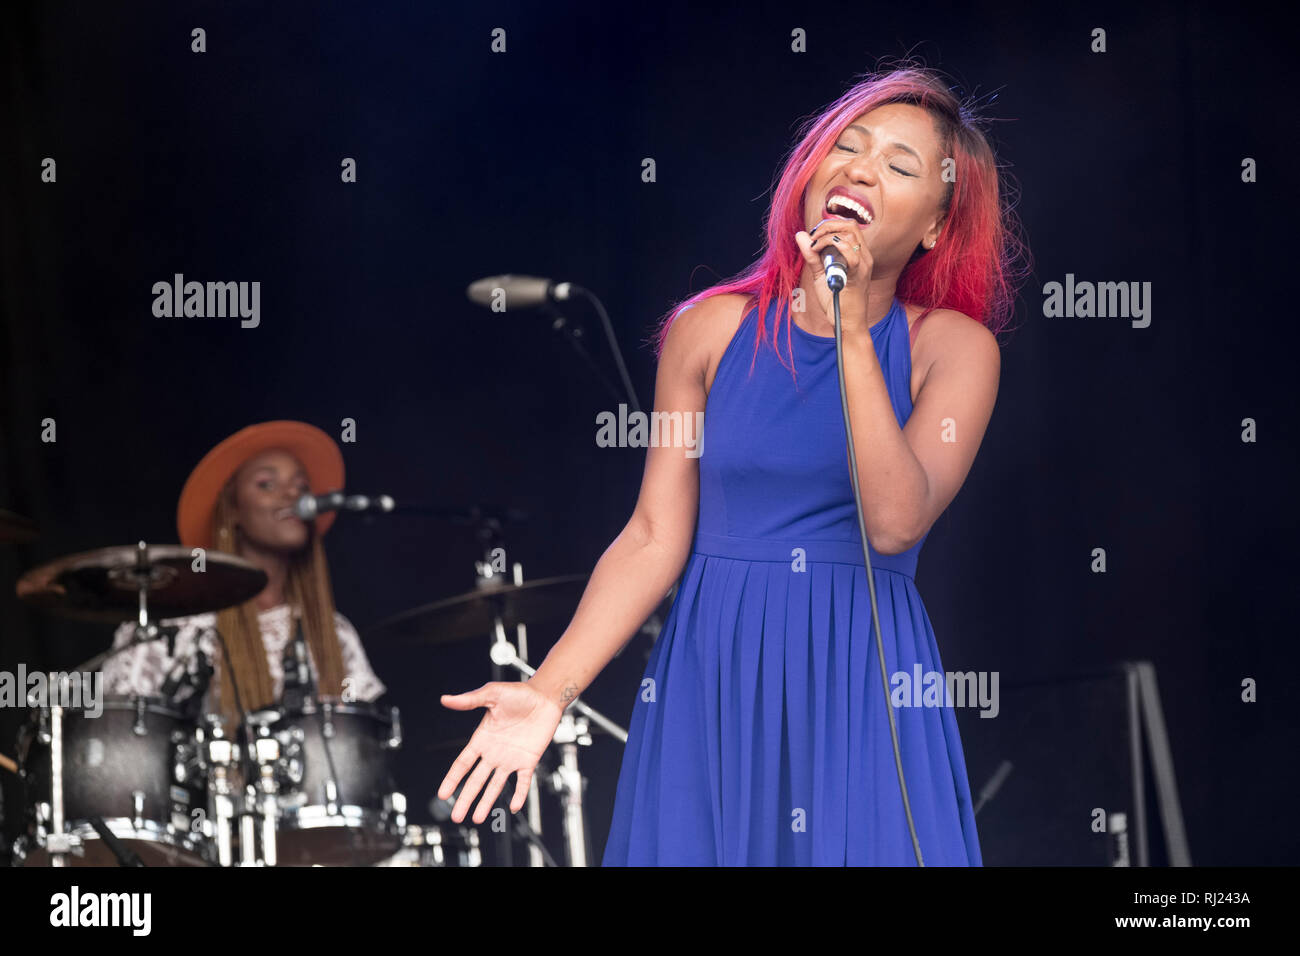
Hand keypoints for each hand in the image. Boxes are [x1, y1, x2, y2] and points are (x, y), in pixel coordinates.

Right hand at [437, 680, 564, 823]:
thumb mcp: (491, 694)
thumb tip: (445, 699)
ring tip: (477, 819)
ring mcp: (511, 759)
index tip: (442, 794)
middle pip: (476, 780)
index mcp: (482, 739)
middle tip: (455, 817)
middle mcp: (494, 753)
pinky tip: (513, 807)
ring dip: (486, 802)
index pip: (463, 764)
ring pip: (495, 785)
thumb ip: (469, 700)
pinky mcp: (529, 760)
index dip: (452, 779)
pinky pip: (523, 782)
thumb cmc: (518, 693)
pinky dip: (519, 794)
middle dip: (465, 798)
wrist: (545, 696)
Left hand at [794, 217, 874, 333]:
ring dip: (828, 236)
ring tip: (814, 247)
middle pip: (851, 225)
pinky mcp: (858, 276)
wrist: (846, 323)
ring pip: (850, 235)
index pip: (849, 226)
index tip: (813, 236)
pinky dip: (835, 247)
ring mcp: (863, 265)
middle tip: (812, 238)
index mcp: (858, 254)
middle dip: (827, 226)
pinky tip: (820, 251)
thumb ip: (812, 255)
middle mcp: (864, 256)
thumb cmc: (836, 300)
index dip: (829, 224)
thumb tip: (800, 235)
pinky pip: (852, 256)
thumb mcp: (820, 274)